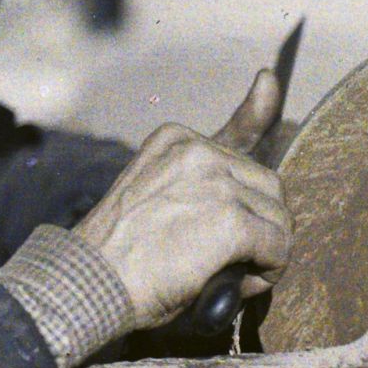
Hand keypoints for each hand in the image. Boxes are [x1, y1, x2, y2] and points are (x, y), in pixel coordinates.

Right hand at [72, 71, 293, 329]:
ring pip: (277, 217)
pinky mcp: (231, 221)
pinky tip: (236, 286)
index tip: (266, 80)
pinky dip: (267, 272)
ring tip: (229, 276)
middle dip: (262, 222)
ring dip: (266, 250)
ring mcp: (216, 181)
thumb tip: (238, 148)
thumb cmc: (119, 252)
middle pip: (267, 184)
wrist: (89, 283)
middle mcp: (198, 150)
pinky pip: (277, 247)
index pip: (238, 126)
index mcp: (176, 141)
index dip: (259, 107)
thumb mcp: (151, 197)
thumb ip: (194, 182)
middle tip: (235, 258)